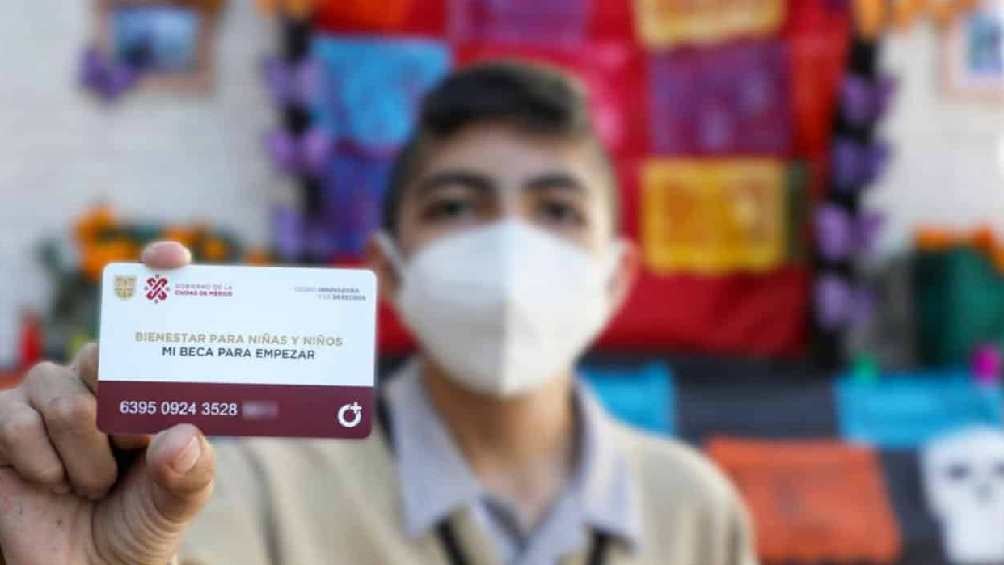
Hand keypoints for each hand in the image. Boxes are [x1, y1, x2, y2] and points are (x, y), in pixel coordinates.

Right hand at [0, 241, 212, 564]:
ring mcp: (47, 394)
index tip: (172, 257)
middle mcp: (99, 378)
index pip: (154, 314)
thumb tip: (182, 437)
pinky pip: (18, 420)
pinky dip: (43, 463)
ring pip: (69, 398)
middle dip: (124, 416)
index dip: (158, 272)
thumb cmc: (138, 524)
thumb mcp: (177, 501)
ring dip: (87, 457)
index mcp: (149, 383)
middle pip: (109, 358)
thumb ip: (188, 473)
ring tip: (94, 486)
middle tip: (132, 451)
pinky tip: (53, 483)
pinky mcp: (2, 421)